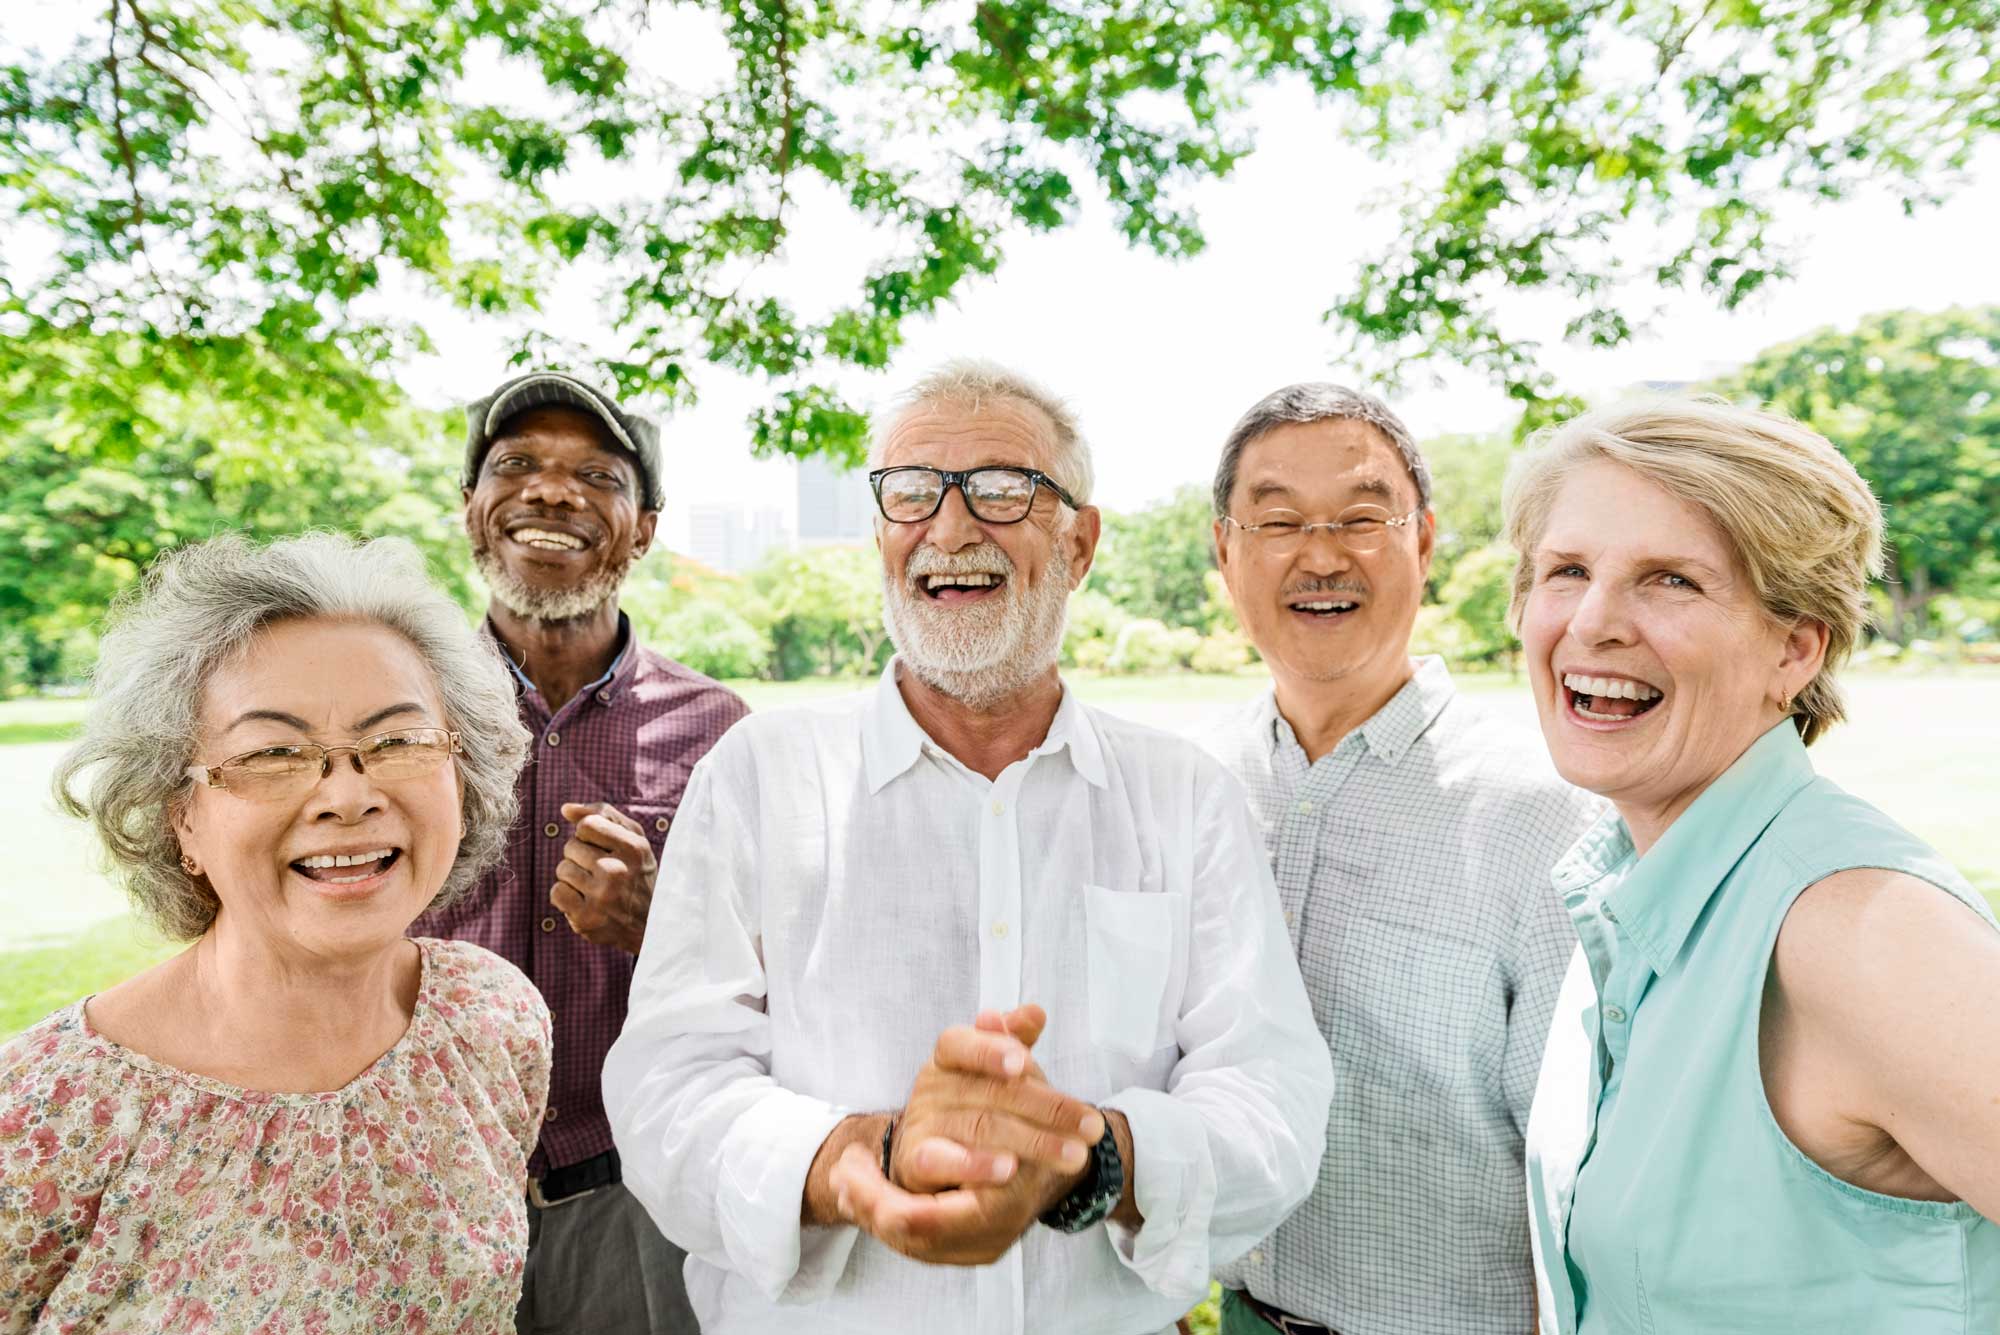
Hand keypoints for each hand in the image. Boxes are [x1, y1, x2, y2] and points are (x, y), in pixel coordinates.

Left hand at [549, 801, 657, 954]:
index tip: (601, 846)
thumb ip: (603, 815)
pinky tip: (584, 899)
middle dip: (580, 855)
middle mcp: (617, 872)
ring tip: (594, 885)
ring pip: (562, 869)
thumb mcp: (634, 839)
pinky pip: (556, 892)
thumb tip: (565, 809)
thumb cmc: (638, 875)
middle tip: (600, 870)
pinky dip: (566, 895)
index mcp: (633, 848)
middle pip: (571, 846)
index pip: (586, 825)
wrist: (652, 925)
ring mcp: (600, 898)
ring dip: (574, 876)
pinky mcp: (586, 919)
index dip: (589, 834)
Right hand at [826, 1005, 1101, 1265]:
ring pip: (979, 1128)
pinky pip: (941, 1162)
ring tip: (1074, 1154)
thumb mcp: (1000, 1073)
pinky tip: (1009, 1168)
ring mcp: (921, 1124)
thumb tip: (1035, 1012)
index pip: (960, 1043)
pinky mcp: (916, 1163)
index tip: (1023, 1063)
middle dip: (1048, 1109)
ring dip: (1033, 1142)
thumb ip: (1015, 1043)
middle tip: (1091, 1128)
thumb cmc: (978, 1107)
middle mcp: (931, 1087)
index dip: (990, 1050)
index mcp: (949, 1057)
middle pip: (988, 1092)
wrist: (942, 1162)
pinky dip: (975, 1165)